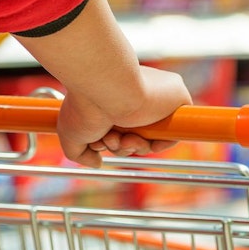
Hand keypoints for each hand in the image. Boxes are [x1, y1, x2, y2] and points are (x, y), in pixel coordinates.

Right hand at [56, 65, 192, 166]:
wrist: (107, 87)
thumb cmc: (85, 105)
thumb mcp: (71, 133)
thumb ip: (81, 153)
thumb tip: (97, 162)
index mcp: (116, 99)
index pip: (121, 130)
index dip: (111, 143)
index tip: (99, 142)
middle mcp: (137, 98)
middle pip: (135, 137)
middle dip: (120, 146)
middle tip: (108, 140)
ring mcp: (157, 99)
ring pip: (151, 138)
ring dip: (134, 147)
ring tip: (118, 136)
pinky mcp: (177, 99)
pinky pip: (174, 134)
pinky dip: (159, 144)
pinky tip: (142, 140)